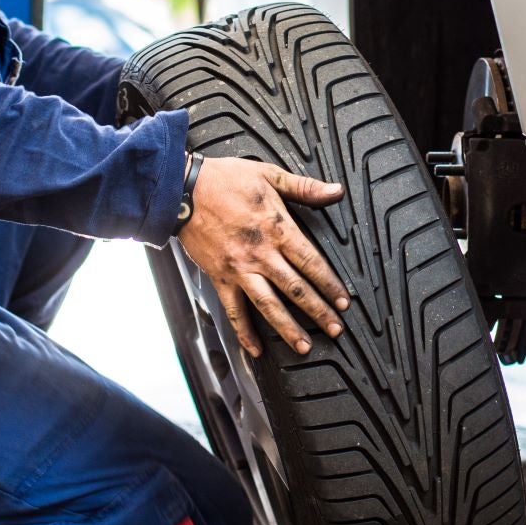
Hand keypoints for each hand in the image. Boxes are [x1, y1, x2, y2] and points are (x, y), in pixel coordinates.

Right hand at [177, 156, 349, 357]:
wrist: (182, 189)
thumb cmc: (223, 180)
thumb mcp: (269, 174)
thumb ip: (305, 187)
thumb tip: (335, 190)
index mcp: (277, 228)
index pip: (311, 262)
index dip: (330, 284)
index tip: (343, 301)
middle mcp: (261, 254)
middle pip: (296, 289)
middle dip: (318, 312)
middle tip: (335, 329)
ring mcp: (239, 269)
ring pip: (268, 305)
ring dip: (287, 329)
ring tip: (303, 346)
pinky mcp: (220, 277)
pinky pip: (234, 310)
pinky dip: (244, 332)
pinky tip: (255, 349)